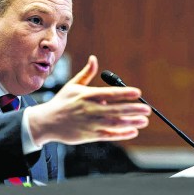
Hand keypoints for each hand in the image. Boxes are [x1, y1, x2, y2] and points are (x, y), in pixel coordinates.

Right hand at [28, 55, 151, 145]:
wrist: (46, 122)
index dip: (124, 93)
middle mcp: (89, 110)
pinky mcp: (89, 135)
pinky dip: (121, 134)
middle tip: (147, 108)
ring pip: (113, 124)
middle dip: (133, 109)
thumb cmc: (61, 102)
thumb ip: (86, 73)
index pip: (108, 93)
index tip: (137, 92)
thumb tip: (94, 58)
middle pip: (115, 110)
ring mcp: (90, 124)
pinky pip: (108, 135)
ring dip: (130, 122)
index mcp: (86, 96)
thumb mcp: (72, 86)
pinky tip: (133, 131)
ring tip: (144, 121)